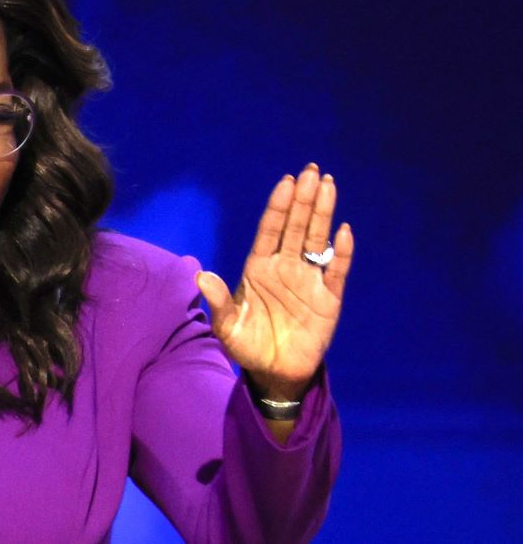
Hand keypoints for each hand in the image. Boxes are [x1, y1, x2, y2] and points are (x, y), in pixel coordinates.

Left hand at [195, 163, 353, 400]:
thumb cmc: (247, 345)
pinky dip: (340, 254)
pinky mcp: (328, 300)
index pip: (270, 230)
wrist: (274, 372)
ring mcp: (308, 281)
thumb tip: (201, 276)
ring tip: (329, 185)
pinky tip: (343, 233)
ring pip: (317, 241)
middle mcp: (285, 268)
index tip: (287, 181)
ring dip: (323, 214)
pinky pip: (336, 272)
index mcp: (259, 268)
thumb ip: (219, 301)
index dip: (279, 206)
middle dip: (304, 199)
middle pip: (296, 227)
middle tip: (312, 170)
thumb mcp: (227, 326)